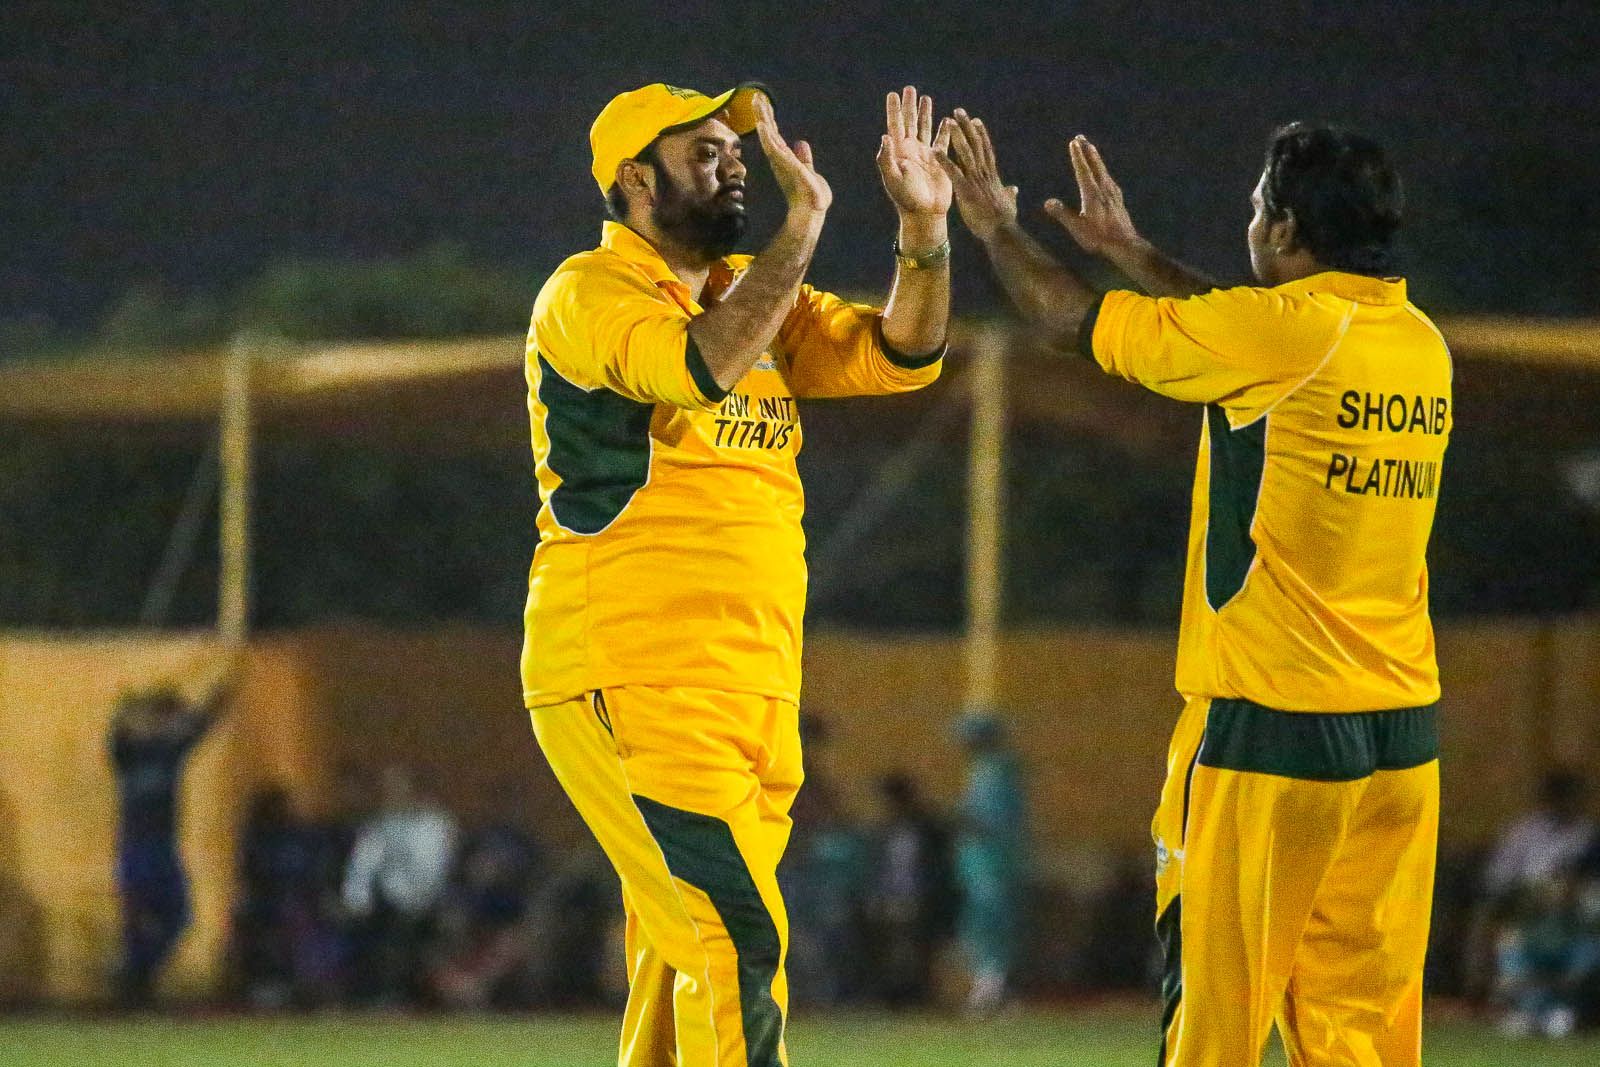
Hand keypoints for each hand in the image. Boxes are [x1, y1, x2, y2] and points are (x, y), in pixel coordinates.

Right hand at [753, 94, 831, 222]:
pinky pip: (776, 148)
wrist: (812, 211)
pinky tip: (763, 126)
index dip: (768, 119)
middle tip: (756, 96)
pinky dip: (769, 137)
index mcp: (785, 158)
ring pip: (770, 137)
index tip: (762, 103)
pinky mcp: (787, 165)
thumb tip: (801, 144)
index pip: (775, 135)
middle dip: (763, 114)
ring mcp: (782, 162)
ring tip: (758, 104)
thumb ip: (804, 158)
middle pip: (770, 133)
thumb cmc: (810, 195)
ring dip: (764, 120)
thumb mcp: (809, 170)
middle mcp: (780, 159)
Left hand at [877, 86, 951, 217]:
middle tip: (909, 88)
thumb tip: (885, 136)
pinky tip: (947, 119)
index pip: (894, 126)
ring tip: (926, 98)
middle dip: (909, 105)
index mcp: (898, 152)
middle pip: (909, 122)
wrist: (925, 213)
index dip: (893, 110)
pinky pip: (942, 141)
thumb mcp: (893, 179)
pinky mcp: (939, 161)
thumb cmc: (906, 199)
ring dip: (925, 113)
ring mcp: (925, 155)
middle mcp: (910, 150)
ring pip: (925, 128)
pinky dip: (945, 130)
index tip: (892, 94)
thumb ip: (887, 158)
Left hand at [937, 109, 1017, 242]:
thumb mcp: (1008, 204)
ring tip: (950, 120)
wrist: (1002, 233)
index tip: (975, 121)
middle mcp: (984, 173)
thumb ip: (1009, 194)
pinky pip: (953, 173)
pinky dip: (944, 161)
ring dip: (957, 135)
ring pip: (966, 153)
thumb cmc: (1004, 221)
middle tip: (958, 110)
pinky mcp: (966, 191)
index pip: (986, 150)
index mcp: (992, 176)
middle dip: (967, 127)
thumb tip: (1014, 189)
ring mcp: (976, 181)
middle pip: (976, 144)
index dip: (980, 134)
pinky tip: (934, 150)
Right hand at [1043, 135, 1140, 255]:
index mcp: (1092, 193)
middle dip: (1087, 150)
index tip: (1073, 143)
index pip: (1083, 170)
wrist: (1124, 245)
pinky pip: (1109, 178)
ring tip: (1091, 149)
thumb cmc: (1099, 238)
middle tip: (1081, 137)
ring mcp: (1113, 193)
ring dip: (1096, 158)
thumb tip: (1047, 202)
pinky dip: (1103, 170)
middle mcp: (1104, 189)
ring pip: (1103, 170)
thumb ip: (1063, 214)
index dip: (1077, 156)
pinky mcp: (1118, 199)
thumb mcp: (1077, 228)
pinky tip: (1104, 174)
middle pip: (1095, 164)